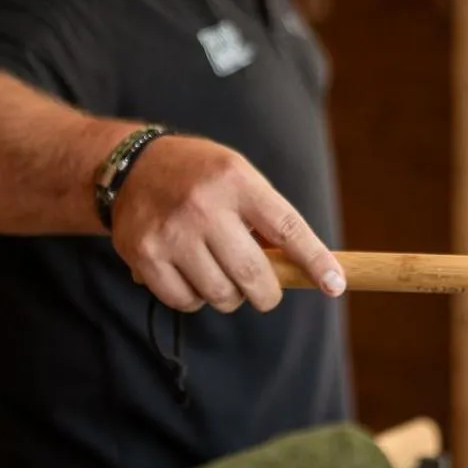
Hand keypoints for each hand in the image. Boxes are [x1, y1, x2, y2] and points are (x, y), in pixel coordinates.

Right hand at [108, 135, 345, 312]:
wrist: (132, 166)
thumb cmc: (200, 177)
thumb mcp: (238, 177)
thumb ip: (266, 218)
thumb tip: (303, 270)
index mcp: (236, 181)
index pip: (286, 228)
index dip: (315, 261)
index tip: (335, 285)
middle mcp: (204, 206)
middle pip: (252, 274)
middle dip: (267, 293)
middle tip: (266, 292)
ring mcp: (172, 233)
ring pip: (220, 295)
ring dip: (229, 296)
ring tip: (219, 273)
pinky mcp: (145, 255)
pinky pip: (185, 302)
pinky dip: (195, 299)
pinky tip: (190, 276)